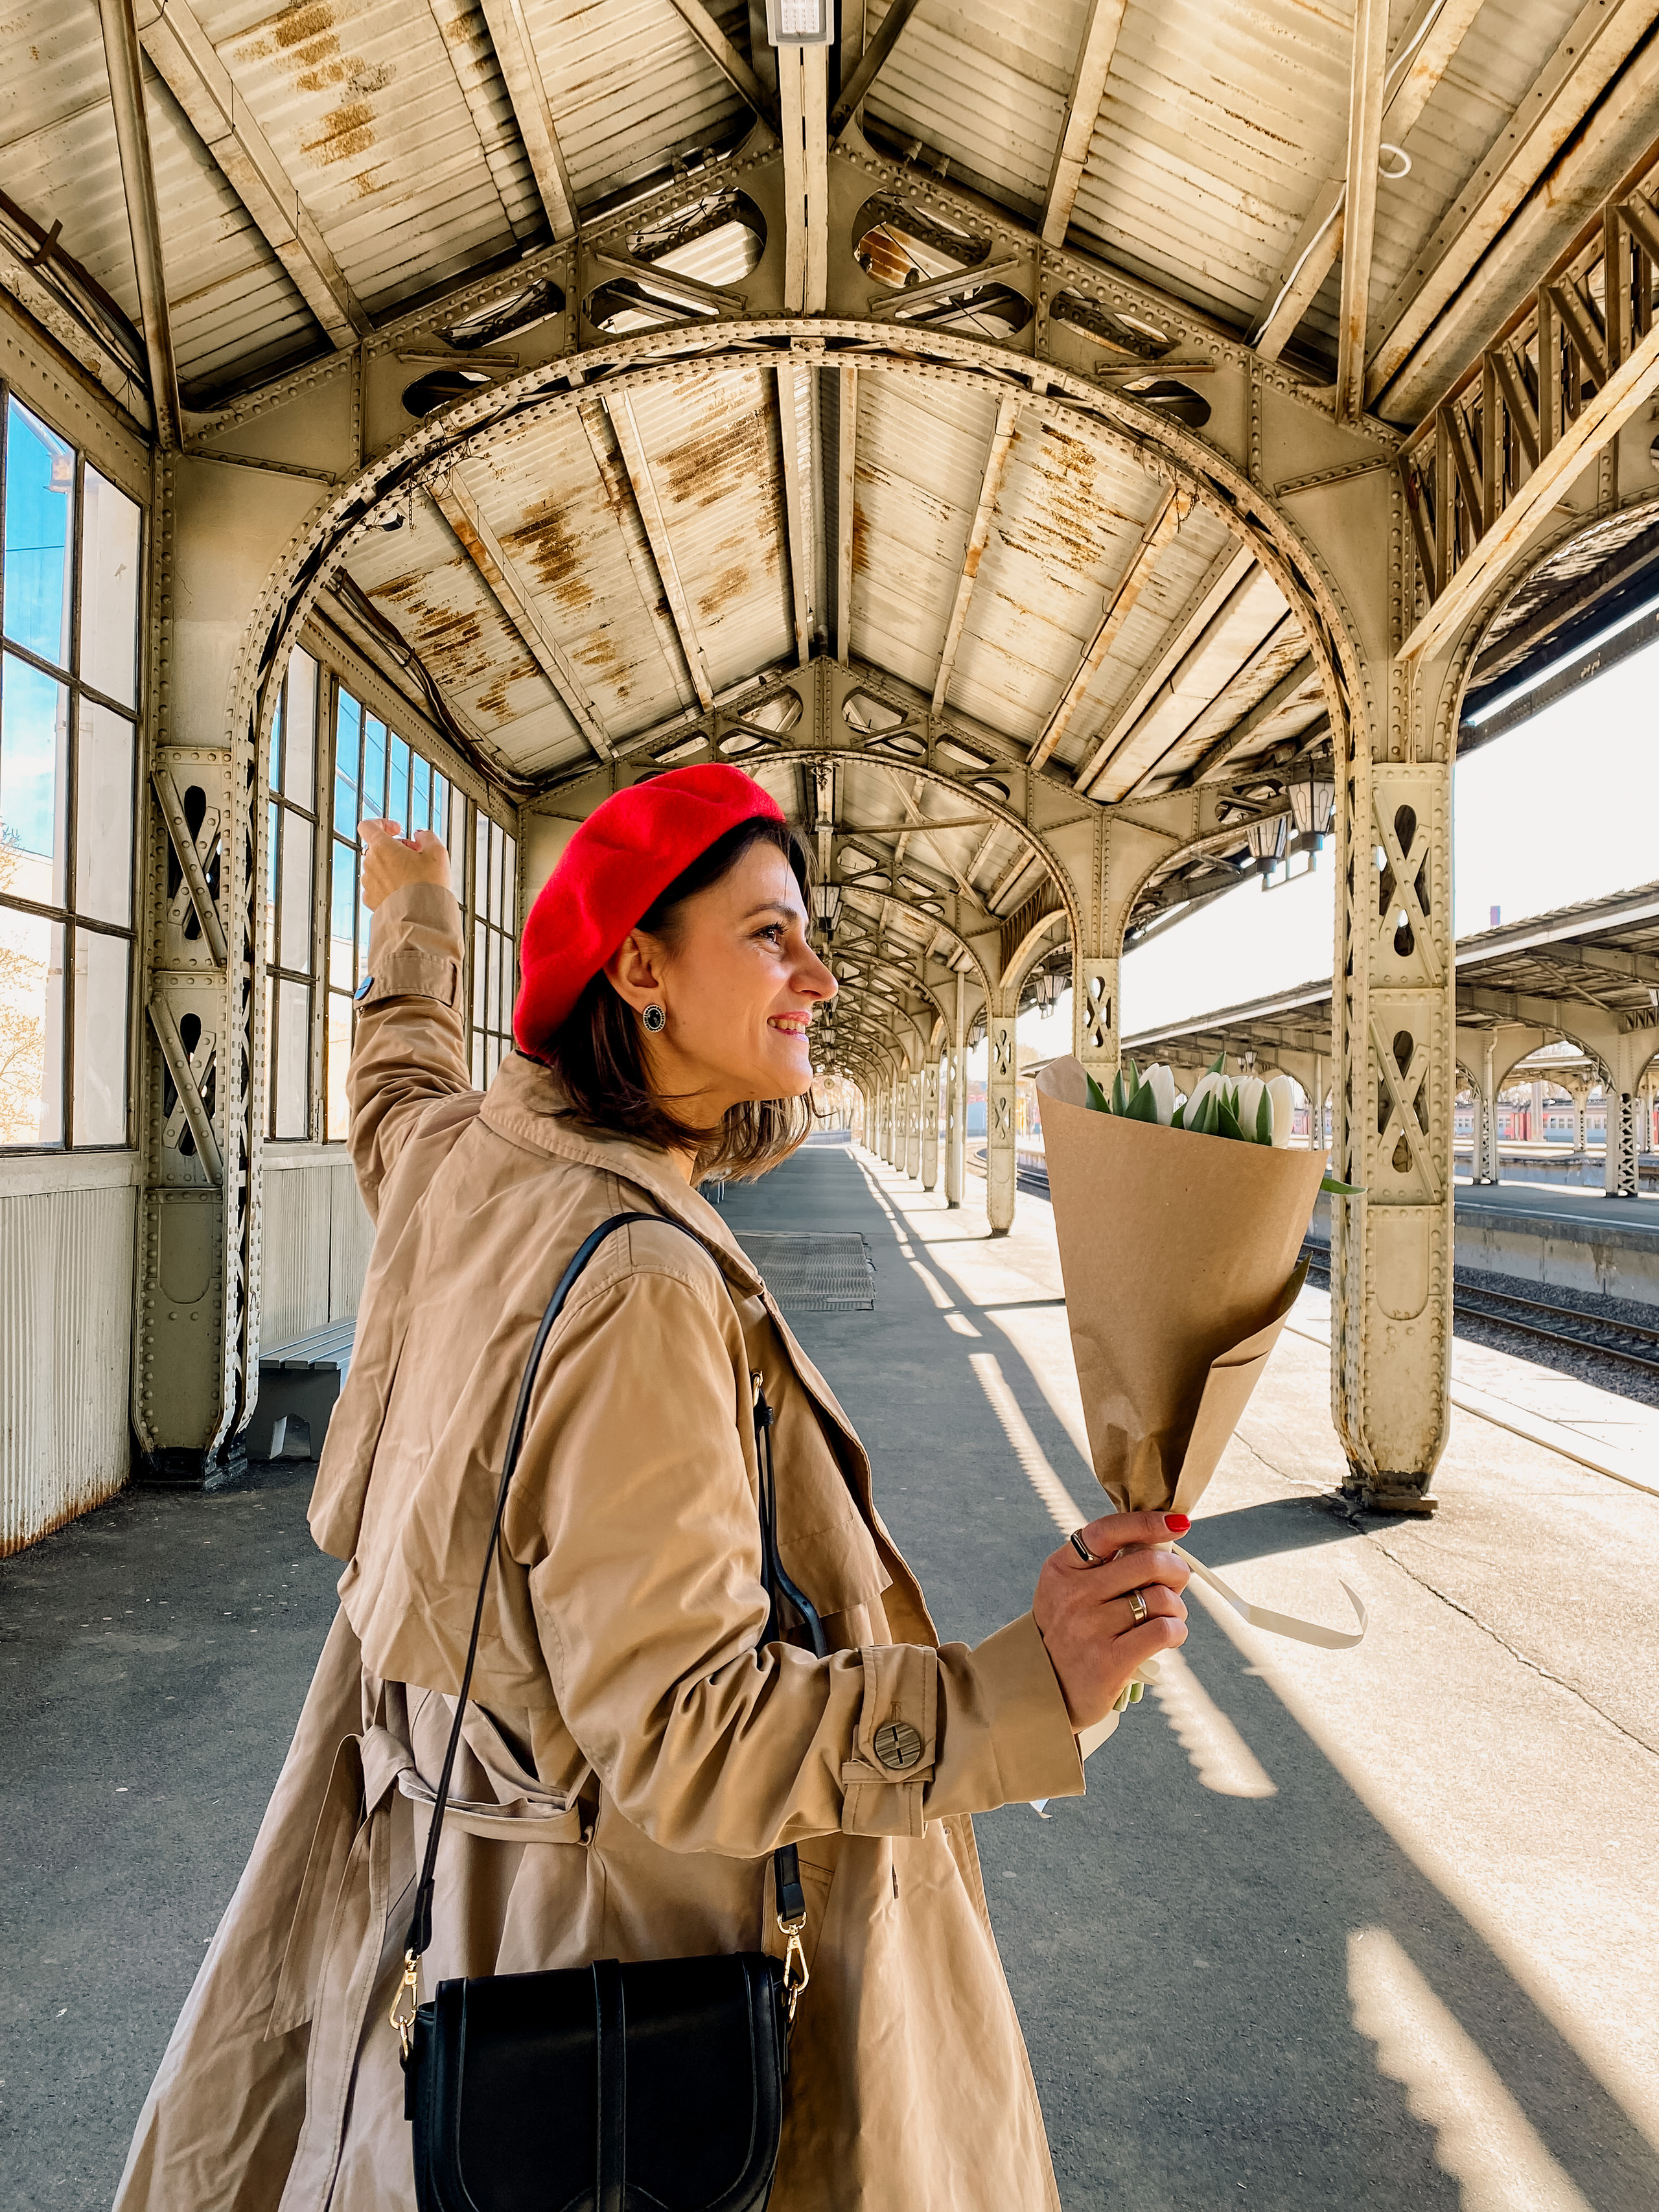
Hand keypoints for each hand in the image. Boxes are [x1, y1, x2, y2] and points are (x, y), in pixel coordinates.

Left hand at [360, 820, 451, 909]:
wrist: (420, 918)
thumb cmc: (428, 885)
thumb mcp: (437, 853)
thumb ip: (427, 836)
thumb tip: (421, 835)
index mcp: (382, 847)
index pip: (368, 826)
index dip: (382, 824)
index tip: (396, 830)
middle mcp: (371, 863)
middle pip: (377, 847)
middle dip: (395, 848)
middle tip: (415, 855)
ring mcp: (369, 883)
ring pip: (377, 867)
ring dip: (392, 866)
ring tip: (412, 875)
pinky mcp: (371, 900)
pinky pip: (377, 886)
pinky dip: (388, 884)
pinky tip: (404, 889)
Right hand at [1031, 1511, 1190, 1729]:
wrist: (1046, 1691)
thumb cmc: (1069, 1633)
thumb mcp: (1068, 1590)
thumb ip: (1103, 1566)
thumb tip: (1161, 1543)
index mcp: (1062, 1569)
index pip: (1108, 1531)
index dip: (1147, 1522)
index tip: (1177, 1523)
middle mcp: (1074, 1595)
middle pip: (1146, 1563)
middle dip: (1175, 1570)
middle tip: (1177, 1580)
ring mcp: (1090, 1628)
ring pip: (1160, 1599)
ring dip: (1177, 1607)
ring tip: (1169, 1616)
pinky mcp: (1109, 1661)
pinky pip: (1163, 1630)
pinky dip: (1177, 1630)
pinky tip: (1170, 1635)